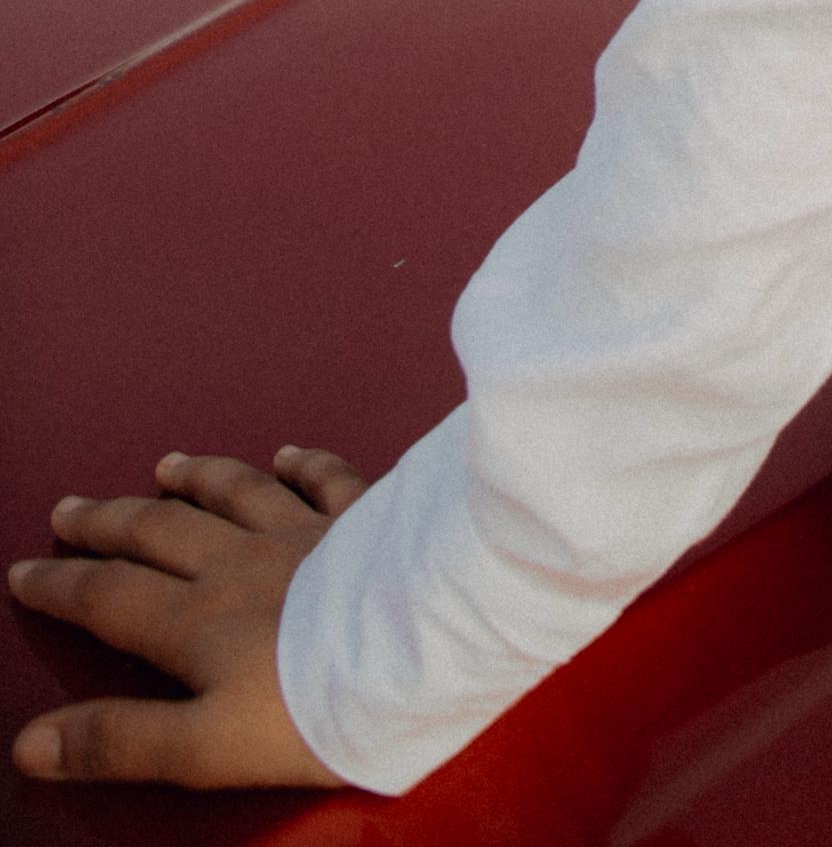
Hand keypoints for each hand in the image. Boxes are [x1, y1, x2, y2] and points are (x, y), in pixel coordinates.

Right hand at [8, 448, 360, 788]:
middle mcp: (244, 564)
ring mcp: (308, 533)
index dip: (62, 587)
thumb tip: (31, 744)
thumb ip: (118, 741)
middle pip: (162, 534)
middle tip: (71, 509)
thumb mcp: (201, 748)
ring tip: (166, 465)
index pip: (110, 598)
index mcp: (197, 621)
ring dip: (198, 480)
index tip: (24, 571)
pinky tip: (291, 453)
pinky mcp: (369, 520)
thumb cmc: (313, 707)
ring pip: (239, 494)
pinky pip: (330, 480)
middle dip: (110, 523)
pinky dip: (305, 464)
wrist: (422, 647)